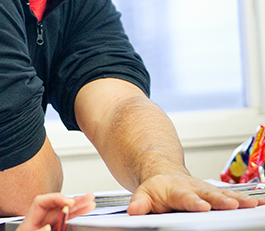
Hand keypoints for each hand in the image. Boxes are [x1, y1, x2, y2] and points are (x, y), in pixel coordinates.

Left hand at [16, 192, 94, 230]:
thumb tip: (46, 227)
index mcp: (28, 225)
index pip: (41, 203)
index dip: (56, 199)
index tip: (69, 203)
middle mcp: (37, 225)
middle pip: (55, 209)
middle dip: (72, 202)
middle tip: (86, 198)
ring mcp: (44, 230)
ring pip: (62, 217)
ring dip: (76, 211)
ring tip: (89, 204)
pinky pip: (62, 226)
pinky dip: (72, 221)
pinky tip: (81, 215)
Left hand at [127, 174, 264, 214]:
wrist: (165, 175)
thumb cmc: (156, 190)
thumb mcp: (144, 195)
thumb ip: (140, 203)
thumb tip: (133, 211)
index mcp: (175, 190)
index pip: (184, 196)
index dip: (193, 201)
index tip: (202, 206)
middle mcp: (193, 188)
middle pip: (208, 194)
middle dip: (220, 200)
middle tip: (231, 205)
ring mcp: (207, 191)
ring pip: (223, 195)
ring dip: (237, 200)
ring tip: (251, 205)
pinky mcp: (217, 194)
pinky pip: (233, 197)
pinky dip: (246, 200)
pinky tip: (259, 204)